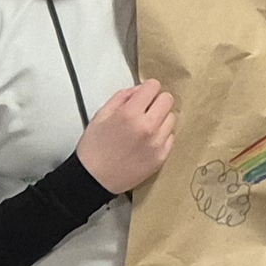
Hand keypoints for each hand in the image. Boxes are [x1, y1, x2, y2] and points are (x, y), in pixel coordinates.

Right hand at [76, 78, 177, 193]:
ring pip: (171, 118)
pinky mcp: (162, 157)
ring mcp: (157, 143)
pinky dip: (162, 136)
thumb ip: (122, 97)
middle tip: (146, 110)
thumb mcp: (101, 114)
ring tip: (145, 127)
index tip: (143, 95)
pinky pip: (171, 137)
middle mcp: (148, 127)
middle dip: (156, 101)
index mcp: (130, 114)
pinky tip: (147, 141)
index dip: (147, 89)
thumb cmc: (94, 148)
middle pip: (168, 100)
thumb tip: (139, 90)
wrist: (94, 179)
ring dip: (160, 118)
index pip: (154, 87)